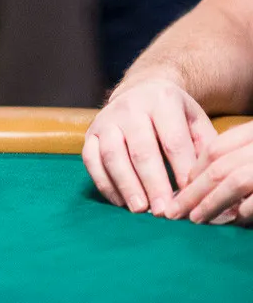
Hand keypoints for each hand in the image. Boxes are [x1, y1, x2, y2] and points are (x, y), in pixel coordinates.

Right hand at [82, 78, 216, 215]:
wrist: (141, 90)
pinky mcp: (89, 133)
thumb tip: (212, 186)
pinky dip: (104, 183)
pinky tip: (120, 201)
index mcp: (163, 101)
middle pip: (141, 150)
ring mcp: (106, 119)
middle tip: (163, 212)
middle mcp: (130, 107)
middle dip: (153, 184)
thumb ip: (205, 150)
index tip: (189, 197)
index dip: (181, 172)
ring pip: (112, 155)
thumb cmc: (174, 115)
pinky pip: (91, 160)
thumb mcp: (196, 121)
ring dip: (126, 185)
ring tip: (140, 209)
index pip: (173, 142)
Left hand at [168, 120, 252, 224]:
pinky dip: (241, 212)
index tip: (180, 188)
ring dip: (210, 203)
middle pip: (218, 165)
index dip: (194, 170)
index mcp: (252, 134)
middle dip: (193, 191)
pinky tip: (232, 221)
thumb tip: (192, 181)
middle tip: (173, 212)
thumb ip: (230, 159)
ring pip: (234, 181)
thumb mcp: (250, 151)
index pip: (214, 149)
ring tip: (194, 219)